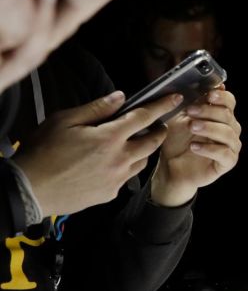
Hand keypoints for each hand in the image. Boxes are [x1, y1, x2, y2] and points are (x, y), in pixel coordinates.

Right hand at [12, 91, 182, 215]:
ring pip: (143, 161)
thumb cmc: (43, 151)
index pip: (145, 117)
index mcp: (110, 137)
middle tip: (156, 124)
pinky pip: (127, 177)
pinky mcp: (110, 193)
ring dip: (143, 149)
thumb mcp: (65, 120)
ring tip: (133, 142)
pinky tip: (113, 162)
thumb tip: (121, 97)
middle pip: (153, 142)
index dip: (162, 106)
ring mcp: (117, 178)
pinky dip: (126, 166)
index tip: (176, 99)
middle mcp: (120, 159)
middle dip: (159, 130)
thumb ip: (97, 108)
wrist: (29, 189)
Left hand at [150, 86, 242, 206]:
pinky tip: (194, 147)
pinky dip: (210, 149)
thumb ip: (187, 103)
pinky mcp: (227, 163)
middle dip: (209, 111)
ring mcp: (230, 146)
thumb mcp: (178, 119)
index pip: (229, 101)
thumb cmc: (177, 142)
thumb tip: (190, 86)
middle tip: (191, 111)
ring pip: (228, 133)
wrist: (171, 168)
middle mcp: (229, 130)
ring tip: (192, 127)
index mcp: (220, 116)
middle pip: (228, 115)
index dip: (222, 97)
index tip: (208, 94)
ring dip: (209, 128)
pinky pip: (225, 154)